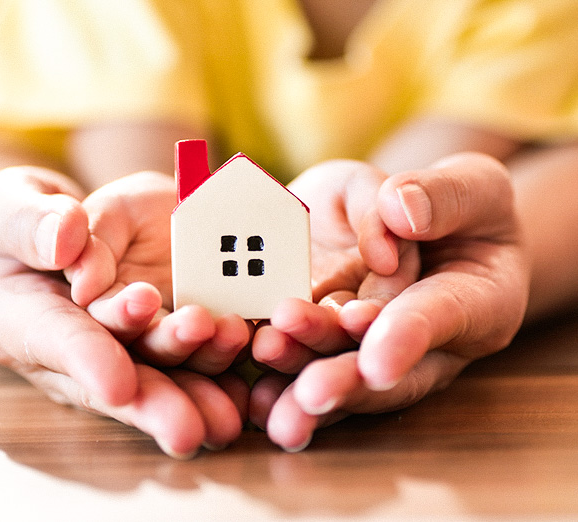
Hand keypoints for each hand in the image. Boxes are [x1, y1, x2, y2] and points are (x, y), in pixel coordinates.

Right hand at [0, 166, 246, 456]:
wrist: (59, 232)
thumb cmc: (21, 222)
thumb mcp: (8, 207)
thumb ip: (29, 222)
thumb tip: (67, 242)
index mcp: (22, 321)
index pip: (56, 341)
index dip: (88, 362)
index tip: (118, 385)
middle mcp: (78, 349)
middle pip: (117, 380)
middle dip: (156, 402)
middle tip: (188, 429)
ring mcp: (125, 345)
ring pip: (163, 370)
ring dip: (198, 380)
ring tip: (230, 382)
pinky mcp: (161, 333)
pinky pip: (194, 357)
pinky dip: (221, 372)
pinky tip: (246, 389)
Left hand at [252, 153, 528, 450]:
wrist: (425, 225)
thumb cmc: (458, 207)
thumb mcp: (471, 186)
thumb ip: (443, 196)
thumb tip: (400, 213)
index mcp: (476, 303)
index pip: (441, 319)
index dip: (407, 338)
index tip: (378, 362)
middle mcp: (422, 341)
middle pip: (383, 369)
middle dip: (344, 379)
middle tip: (311, 392)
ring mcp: (370, 342)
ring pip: (338, 368)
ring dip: (300, 373)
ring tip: (265, 362)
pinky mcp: (330, 333)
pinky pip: (305, 358)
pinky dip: (278, 374)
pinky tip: (249, 389)